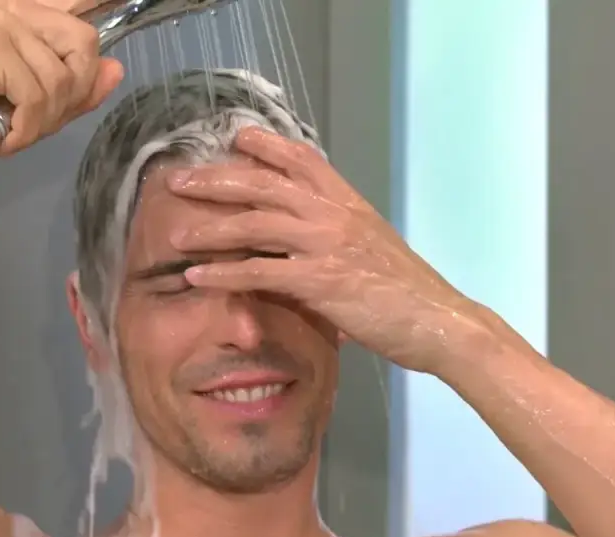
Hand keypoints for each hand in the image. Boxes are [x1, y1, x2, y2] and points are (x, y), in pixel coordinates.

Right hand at [0, 0, 122, 157]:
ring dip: (43, 118)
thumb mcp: (41, 105)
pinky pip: (37, 95)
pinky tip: (6, 132)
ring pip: (61, 78)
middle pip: (84, 44)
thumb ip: (79, 87)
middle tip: (41, 116)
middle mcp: (16, 11)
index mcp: (28, 15)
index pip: (75, 1)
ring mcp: (3, 26)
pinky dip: (26, 127)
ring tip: (15, 126)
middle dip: (72, 92)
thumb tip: (115, 68)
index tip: (119, 1)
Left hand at [165, 127, 508, 375]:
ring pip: (255, 223)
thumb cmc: (407, 291)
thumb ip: (336, 235)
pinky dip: (223, 272)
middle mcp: (334, 214)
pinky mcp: (320, 279)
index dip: (266, 145)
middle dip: (217, 179)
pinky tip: (196, 277)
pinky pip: (259, 270)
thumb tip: (301, 241)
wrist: (438, 321)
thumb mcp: (371, 247)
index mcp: (348, 202)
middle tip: (179, 181)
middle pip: (265, 183)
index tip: (235, 137)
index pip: (303, 159)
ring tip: (175, 235)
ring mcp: (326, 243)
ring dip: (210, 227)